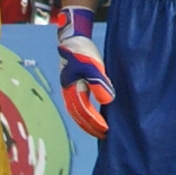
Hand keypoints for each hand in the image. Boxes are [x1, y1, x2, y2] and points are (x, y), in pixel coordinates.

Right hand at [54, 10, 113, 142]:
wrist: (72, 39)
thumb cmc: (83, 51)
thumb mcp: (93, 65)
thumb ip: (99, 83)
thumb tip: (107, 101)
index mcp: (72, 88)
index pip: (84, 111)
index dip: (94, 122)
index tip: (106, 129)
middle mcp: (68, 92)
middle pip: (78, 115)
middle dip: (90, 126)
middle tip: (103, 135)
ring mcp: (69, 89)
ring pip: (77, 112)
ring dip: (86, 122)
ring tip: (98, 130)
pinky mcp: (73, 86)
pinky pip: (78, 105)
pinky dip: (85, 114)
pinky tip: (93, 115)